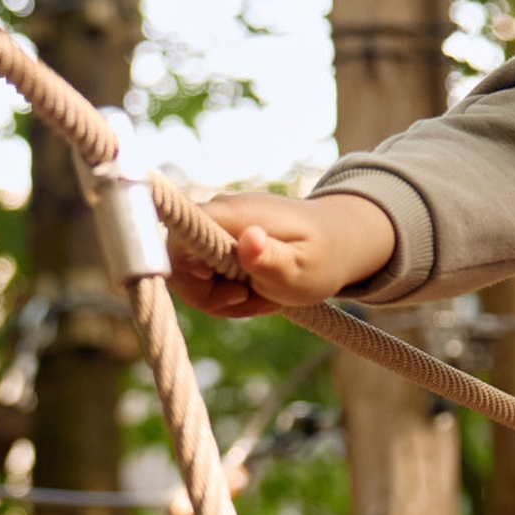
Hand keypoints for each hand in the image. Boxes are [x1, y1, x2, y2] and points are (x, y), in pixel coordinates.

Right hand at [166, 191, 398, 318]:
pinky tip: (257, 292)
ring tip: (262, 298)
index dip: (192, 278)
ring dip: (222, 299)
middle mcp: (216, 213)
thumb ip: (271, 259)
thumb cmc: (323, 256)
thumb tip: (248, 237)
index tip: (234, 292)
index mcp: (232, 214)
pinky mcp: (218, 239)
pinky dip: (227, 293)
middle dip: (210, 298)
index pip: (176, 243)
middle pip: (178, 265)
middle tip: (252, 301)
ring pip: (190, 276)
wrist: (338, 240)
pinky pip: (204, 275)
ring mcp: (215, 226)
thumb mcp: (302, 269)